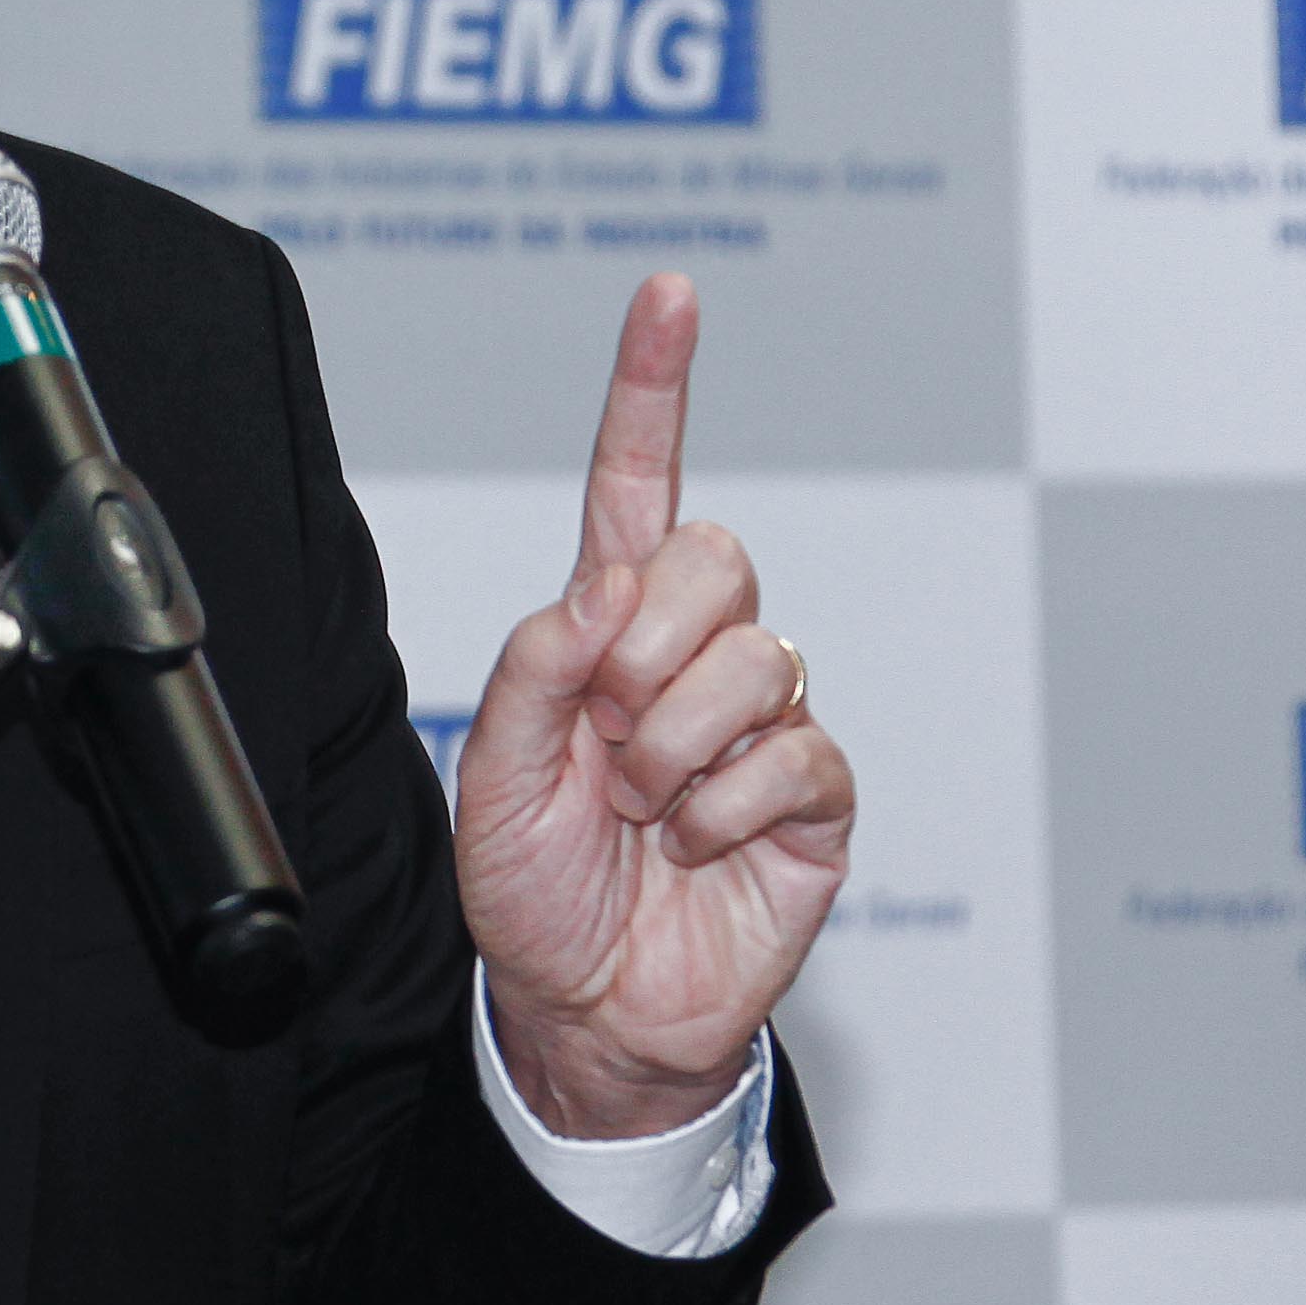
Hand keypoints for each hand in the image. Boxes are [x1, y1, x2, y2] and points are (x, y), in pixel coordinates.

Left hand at [451, 273, 854, 1139]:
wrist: (585, 1009)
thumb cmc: (532, 887)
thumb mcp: (490, 772)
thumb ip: (533, 671)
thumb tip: (604, 594)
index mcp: (605, 629)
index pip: (638, 486)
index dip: (654, 390)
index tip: (670, 295)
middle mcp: (691, 657)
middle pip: (716, 558)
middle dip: (648, 649)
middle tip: (604, 740)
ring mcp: (761, 721)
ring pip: (759, 659)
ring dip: (674, 749)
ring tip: (640, 811)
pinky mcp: (815, 793)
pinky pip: (797, 753)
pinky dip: (725, 807)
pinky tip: (691, 845)